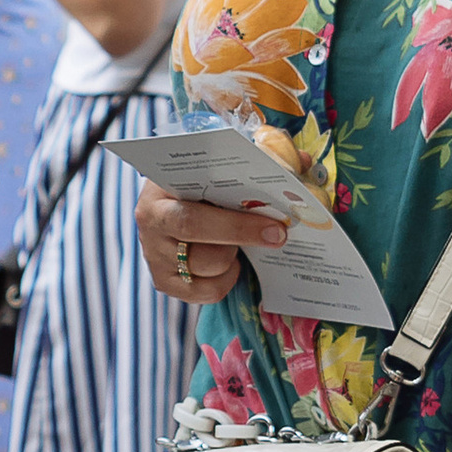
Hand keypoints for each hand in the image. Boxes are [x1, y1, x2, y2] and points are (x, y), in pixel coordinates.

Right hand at [136, 175, 292, 308]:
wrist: (172, 204)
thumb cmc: (200, 184)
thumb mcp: (218, 167)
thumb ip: (258, 159)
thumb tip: (302, 163)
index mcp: (158, 190)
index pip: (193, 211)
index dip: (235, 221)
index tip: (273, 221)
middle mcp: (150, 224)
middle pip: (196, 235)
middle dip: (242, 234)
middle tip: (278, 235)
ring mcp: (154, 257)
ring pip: (206, 265)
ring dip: (231, 256)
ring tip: (238, 244)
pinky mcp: (164, 283)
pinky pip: (206, 292)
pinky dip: (225, 279)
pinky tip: (229, 263)